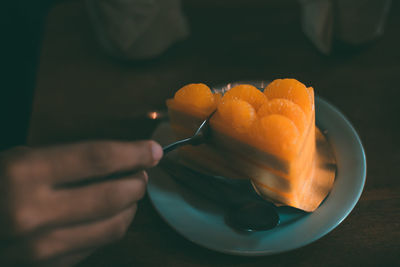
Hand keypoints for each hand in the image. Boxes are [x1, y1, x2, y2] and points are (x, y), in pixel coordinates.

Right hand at [0, 140, 162, 265]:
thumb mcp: (19, 161)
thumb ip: (68, 162)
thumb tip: (120, 162)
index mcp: (24, 174)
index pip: (97, 159)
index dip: (133, 153)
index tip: (154, 150)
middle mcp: (33, 214)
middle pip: (112, 196)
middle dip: (137, 183)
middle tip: (141, 174)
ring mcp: (41, 249)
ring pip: (113, 226)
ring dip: (130, 207)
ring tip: (130, 195)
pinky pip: (96, 245)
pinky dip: (111, 227)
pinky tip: (108, 216)